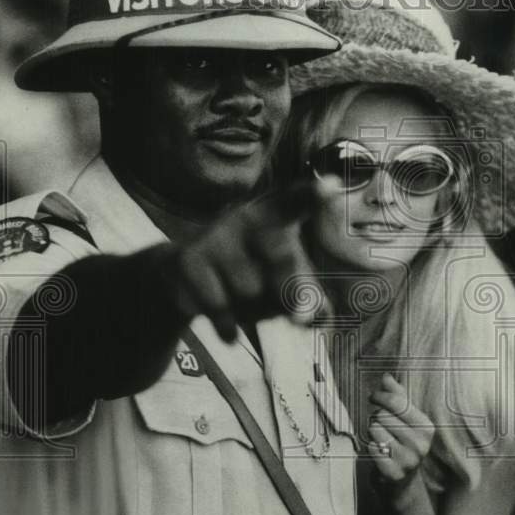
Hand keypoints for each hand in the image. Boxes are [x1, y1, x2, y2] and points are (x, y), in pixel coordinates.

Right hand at [163, 181, 321, 341]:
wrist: (182, 278)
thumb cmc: (248, 275)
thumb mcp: (280, 281)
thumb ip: (307, 296)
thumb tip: (319, 315)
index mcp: (275, 215)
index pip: (297, 202)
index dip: (314, 195)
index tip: (331, 187)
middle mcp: (246, 217)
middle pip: (281, 257)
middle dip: (294, 292)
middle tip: (300, 318)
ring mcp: (216, 235)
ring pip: (250, 290)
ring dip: (253, 311)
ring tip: (244, 304)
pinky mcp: (190, 259)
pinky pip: (220, 306)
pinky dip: (228, 326)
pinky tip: (227, 327)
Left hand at [367, 373, 435, 484]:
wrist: (404, 484)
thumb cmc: (403, 444)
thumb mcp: (405, 420)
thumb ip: (397, 396)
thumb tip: (387, 376)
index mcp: (426, 428)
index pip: (398, 402)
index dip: (381, 395)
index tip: (373, 396)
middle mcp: (420, 444)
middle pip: (383, 415)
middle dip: (377, 418)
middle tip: (382, 426)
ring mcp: (408, 460)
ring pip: (374, 430)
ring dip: (373, 433)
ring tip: (382, 440)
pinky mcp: (394, 473)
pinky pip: (371, 448)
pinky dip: (372, 448)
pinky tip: (380, 453)